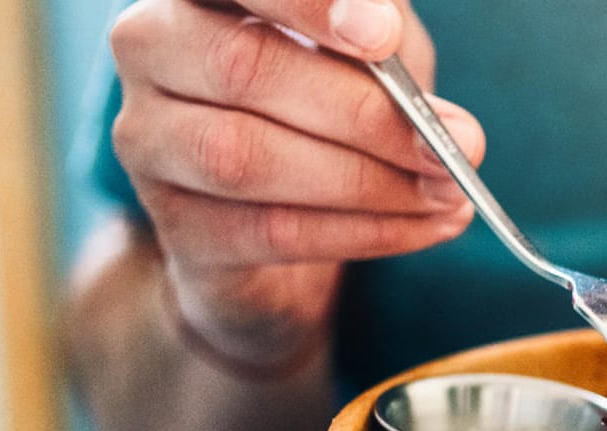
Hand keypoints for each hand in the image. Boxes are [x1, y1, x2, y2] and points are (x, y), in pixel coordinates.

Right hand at [109, 0, 486, 369]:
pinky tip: (425, 226)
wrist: (279, 224)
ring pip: (248, 157)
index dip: (306, 4)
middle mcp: (152, 53)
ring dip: (370, 181)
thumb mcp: (365, 52)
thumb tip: (427, 96)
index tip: (382, 36)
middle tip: (457, 143)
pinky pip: (272, 231)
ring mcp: (149, 142)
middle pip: (243, 68)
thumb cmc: (325, 107)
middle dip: (365, 112)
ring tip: (448, 193)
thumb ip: (386, 41)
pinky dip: (365, 231)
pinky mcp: (179, 227)